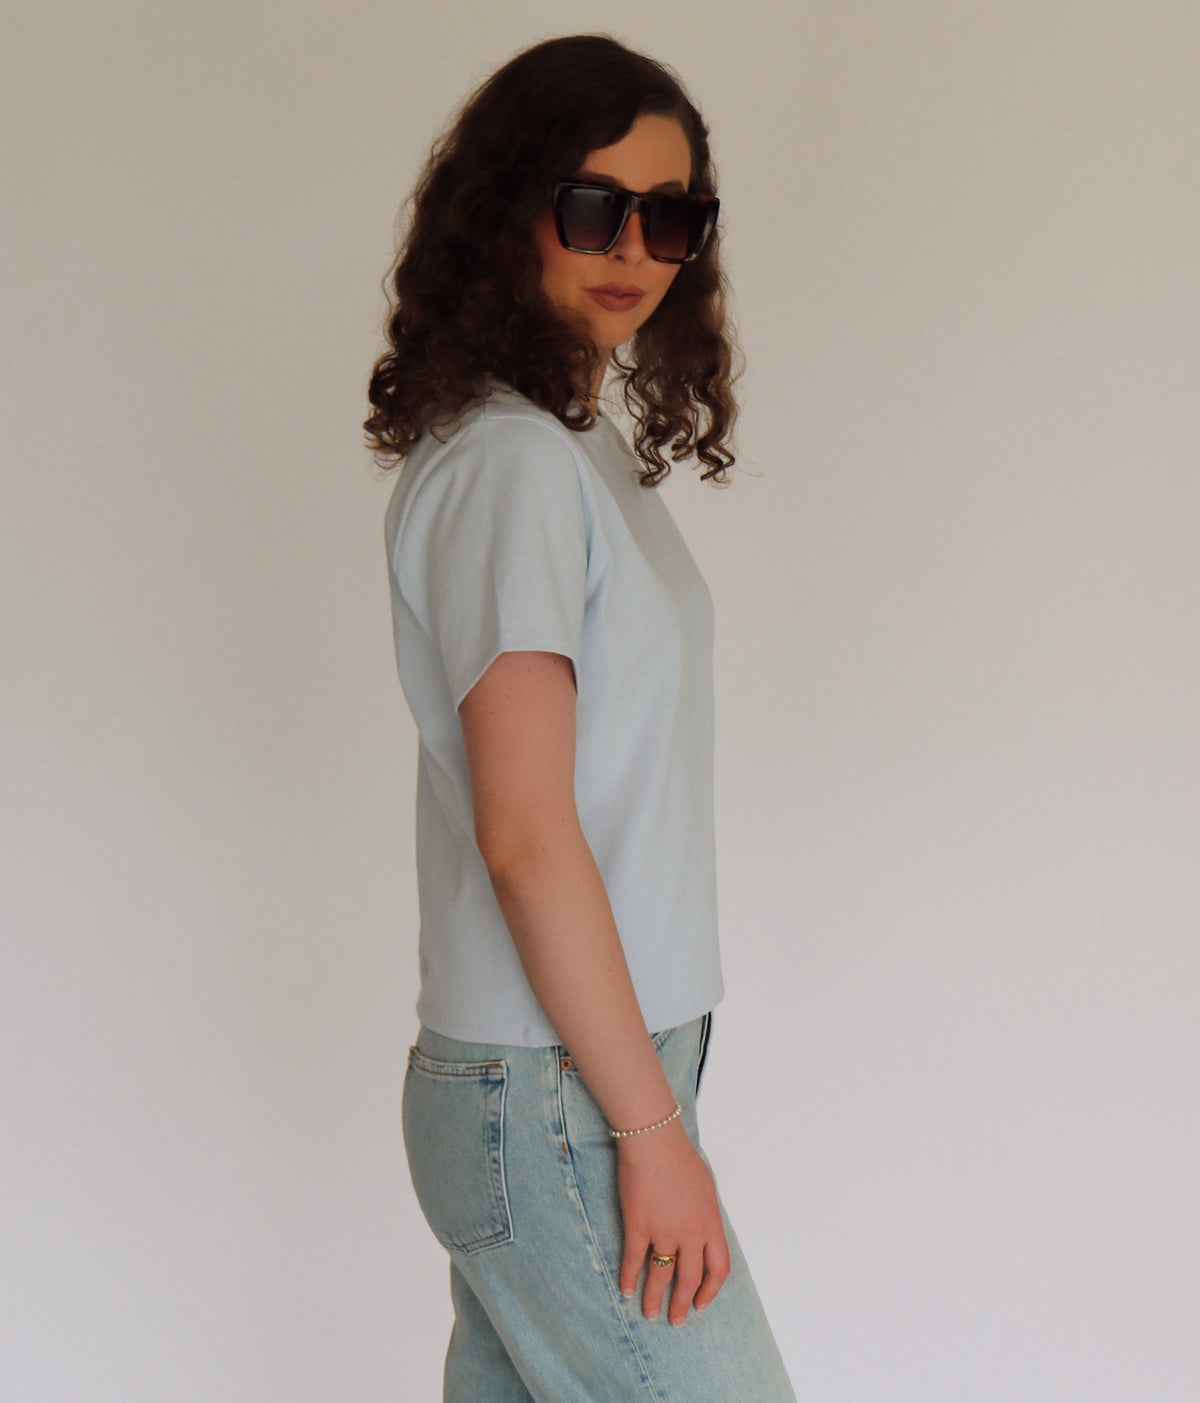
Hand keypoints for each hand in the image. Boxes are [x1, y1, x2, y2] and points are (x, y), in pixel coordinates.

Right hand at [615, 1118, 730, 1325]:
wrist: (655, 1140)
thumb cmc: (681, 1157)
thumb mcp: (706, 1188)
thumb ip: (706, 1215)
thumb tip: (703, 1233)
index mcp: (711, 1223)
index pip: (718, 1268)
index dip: (710, 1291)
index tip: (701, 1304)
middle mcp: (691, 1233)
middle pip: (690, 1279)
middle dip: (682, 1304)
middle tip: (675, 1320)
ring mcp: (664, 1231)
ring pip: (661, 1276)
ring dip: (655, 1299)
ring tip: (649, 1313)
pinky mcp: (638, 1226)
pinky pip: (634, 1261)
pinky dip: (629, 1278)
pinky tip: (626, 1290)